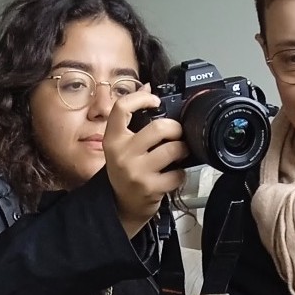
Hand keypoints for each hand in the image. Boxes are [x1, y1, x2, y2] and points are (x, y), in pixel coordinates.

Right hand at [103, 88, 186, 237]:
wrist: (121, 206)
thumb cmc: (124, 172)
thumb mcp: (120, 145)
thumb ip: (132, 119)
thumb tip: (147, 88)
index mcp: (112, 140)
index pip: (122, 108)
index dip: (142, 98)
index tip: (155, 101)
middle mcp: (122, 154)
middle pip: (158, 128)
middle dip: (175, 128)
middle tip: (177, 133)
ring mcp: (136, 172)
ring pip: (172, 150)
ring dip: (182, 149)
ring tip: (180, 151)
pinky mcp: (150, 188)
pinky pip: (177, 174)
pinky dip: (181, 172)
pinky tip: (175, 173)